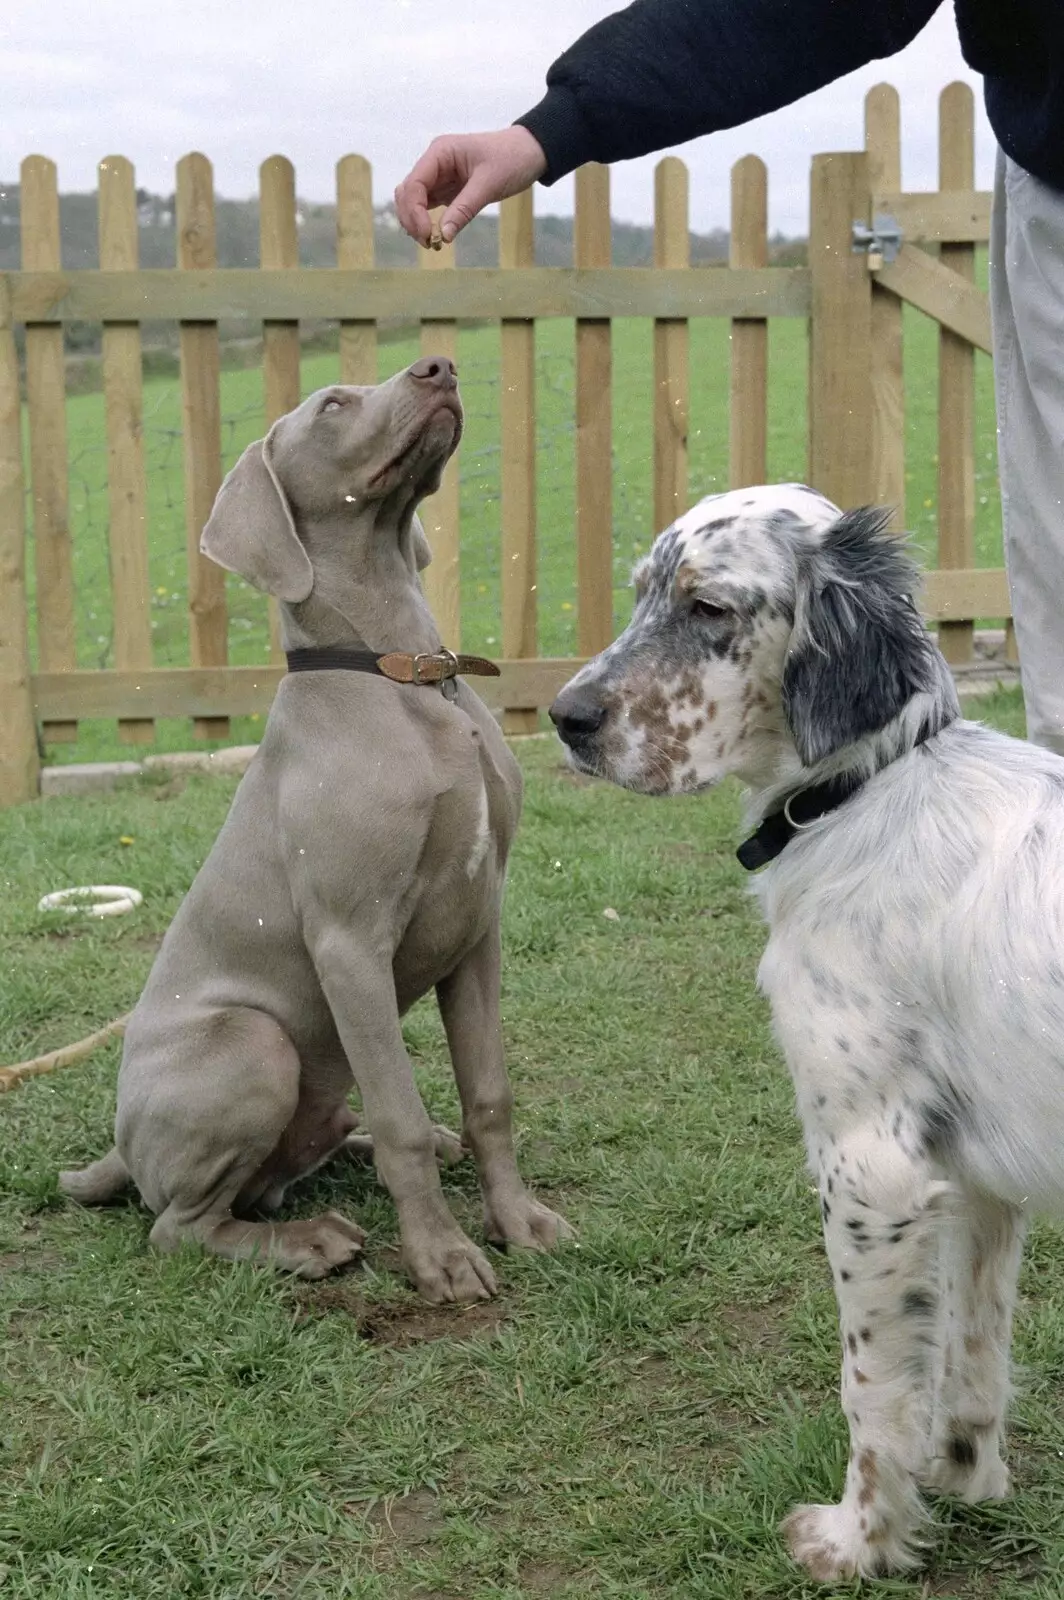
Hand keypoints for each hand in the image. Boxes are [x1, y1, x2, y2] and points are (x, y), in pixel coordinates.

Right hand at [394, 127, 546, 247]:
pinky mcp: (447, 189)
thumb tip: (443, 236)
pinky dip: (426, 222)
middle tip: (428, 243)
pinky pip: (427, 207)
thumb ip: (464, 209)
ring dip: (415, 222)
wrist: (529, 152)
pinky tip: (435, 236)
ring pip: (413, 201)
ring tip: (431, 242)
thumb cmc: (511, 159)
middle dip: (411, 219)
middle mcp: (435, 162)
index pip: (414, 183)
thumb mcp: (489, 184)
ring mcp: (439, 176)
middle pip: (407, 193)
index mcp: (440, 152)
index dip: (414, 211)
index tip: (427, 234)